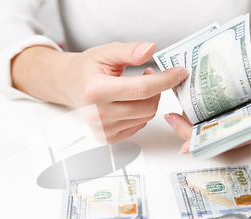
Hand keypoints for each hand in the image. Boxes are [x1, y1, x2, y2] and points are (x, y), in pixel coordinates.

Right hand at [11, 42, 187, 142]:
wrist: (71, 86)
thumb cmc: (89, 69)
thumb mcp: (107, 52)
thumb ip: (130, 51)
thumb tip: (150, 49)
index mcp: (96, 91)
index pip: (142, 89)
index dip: (165, 80)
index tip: (180, 72)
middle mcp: (98, 114)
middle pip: (148, 106)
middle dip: (157, 90)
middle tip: (149, 75)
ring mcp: (103, 129)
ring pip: (146, 117)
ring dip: (149, 100)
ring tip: (135, 87)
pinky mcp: (108, 138)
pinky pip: (139, 125)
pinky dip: (141, 112)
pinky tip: (129, 101)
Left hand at [164, 40, 250, 153]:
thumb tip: (249, 57)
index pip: (236, 136)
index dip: (213, 138)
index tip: (192, 136)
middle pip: (220, 139)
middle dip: (195, 135)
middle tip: (174, 121)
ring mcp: (241, 125)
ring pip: (214, 135)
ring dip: (192, 130)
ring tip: (173, 118)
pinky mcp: (233, 119)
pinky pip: (214, 125)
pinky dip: (198, 122)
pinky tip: (181, 115)